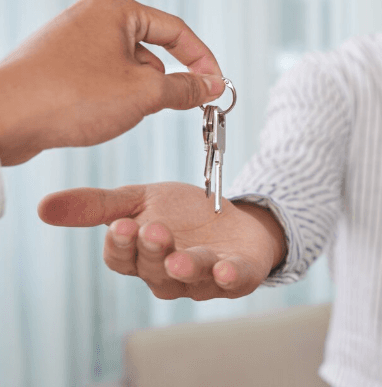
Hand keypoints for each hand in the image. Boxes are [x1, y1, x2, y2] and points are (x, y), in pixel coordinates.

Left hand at [0, 0, 225, 165]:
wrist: (2, 119)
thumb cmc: (68, 97)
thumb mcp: (144, 94)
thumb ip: (186, 88)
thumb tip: (212, 86)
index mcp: (115, 9)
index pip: (176, 30)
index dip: (202, 60)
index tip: (216, 86)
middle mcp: (93, 17)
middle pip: (152, 50)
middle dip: (162, 83)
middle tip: (171, 108)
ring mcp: (73, 41)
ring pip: (128, 69)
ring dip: (136, 94)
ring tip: (117, 113)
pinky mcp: (60, 65)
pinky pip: (103, 79)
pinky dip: (112, 99)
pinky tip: (97, 116)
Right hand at [37, 183, 285, 299]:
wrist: (237, 218)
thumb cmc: (184, 214)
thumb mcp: (141, 199)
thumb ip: (99, 206)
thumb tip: (44, 206)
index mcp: (141, 257)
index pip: (122, 259)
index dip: (120, 246)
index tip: (121, 226)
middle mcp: (168, 274)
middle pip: (154, 269)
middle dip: (152, 250)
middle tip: (150, 229)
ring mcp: (204, 278)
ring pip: (190, 278)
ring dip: (185, 268)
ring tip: (178, 259)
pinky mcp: (238, 275)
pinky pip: (233, 281)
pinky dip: (229, 277)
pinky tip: (224, 270)